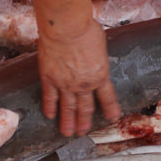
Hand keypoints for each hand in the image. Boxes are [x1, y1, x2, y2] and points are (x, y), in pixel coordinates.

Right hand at [38, 17, 120, 136]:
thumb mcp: (100, 44)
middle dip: (84, 122)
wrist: (66, 28)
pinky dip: (50, 107)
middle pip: (85, 108)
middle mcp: (83, 84)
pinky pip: (50, 97)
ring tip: (67, 132)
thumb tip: (96, 54)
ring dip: (68, 122)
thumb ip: (98, 55)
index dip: (110, 110)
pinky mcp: (49, 78)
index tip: (111, 118)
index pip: (107, 98)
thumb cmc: (85, 29)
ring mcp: (65, 83)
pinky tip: (50, 115)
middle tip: (83, 132)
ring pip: (67, 108)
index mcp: (100, 75)